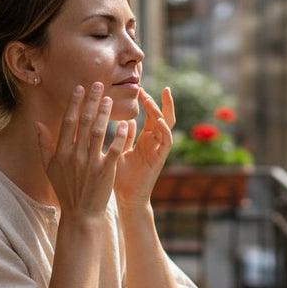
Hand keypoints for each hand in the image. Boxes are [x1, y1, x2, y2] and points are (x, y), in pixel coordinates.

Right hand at [35, 82, 130, 218]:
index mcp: (61, 153)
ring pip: (99, 132)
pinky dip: (120, 136)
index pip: (68, 122)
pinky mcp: (106, 172)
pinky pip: (114, 149)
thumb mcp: (50, 168)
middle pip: (84, 122)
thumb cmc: (65, 190)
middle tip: (99, 85)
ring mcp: (91, 163)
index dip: (75, 103)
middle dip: (92, 101)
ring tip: (109, 99)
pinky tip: (126, 123)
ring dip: (104, 113)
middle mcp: (75, 156)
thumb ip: (44, 145)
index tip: (80, 88)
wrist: (80, 214)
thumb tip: (38, 124)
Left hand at [114, 87, 175, 206]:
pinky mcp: (160, 159)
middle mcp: (154, 143)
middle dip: (155, 101)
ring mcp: (159, 150)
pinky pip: (166, 141)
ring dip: (158, 111)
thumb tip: (126, 121)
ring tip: (150, 98)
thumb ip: (125, 137)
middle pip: (161, 116)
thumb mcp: (120, 152)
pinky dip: (164, 129)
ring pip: (164, 124)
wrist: (126, 199)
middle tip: (144, 88)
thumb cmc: (121, 178)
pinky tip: (157, 119)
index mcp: (145, 140)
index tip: (138, 88)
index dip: (146, 101)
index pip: (149, 115)